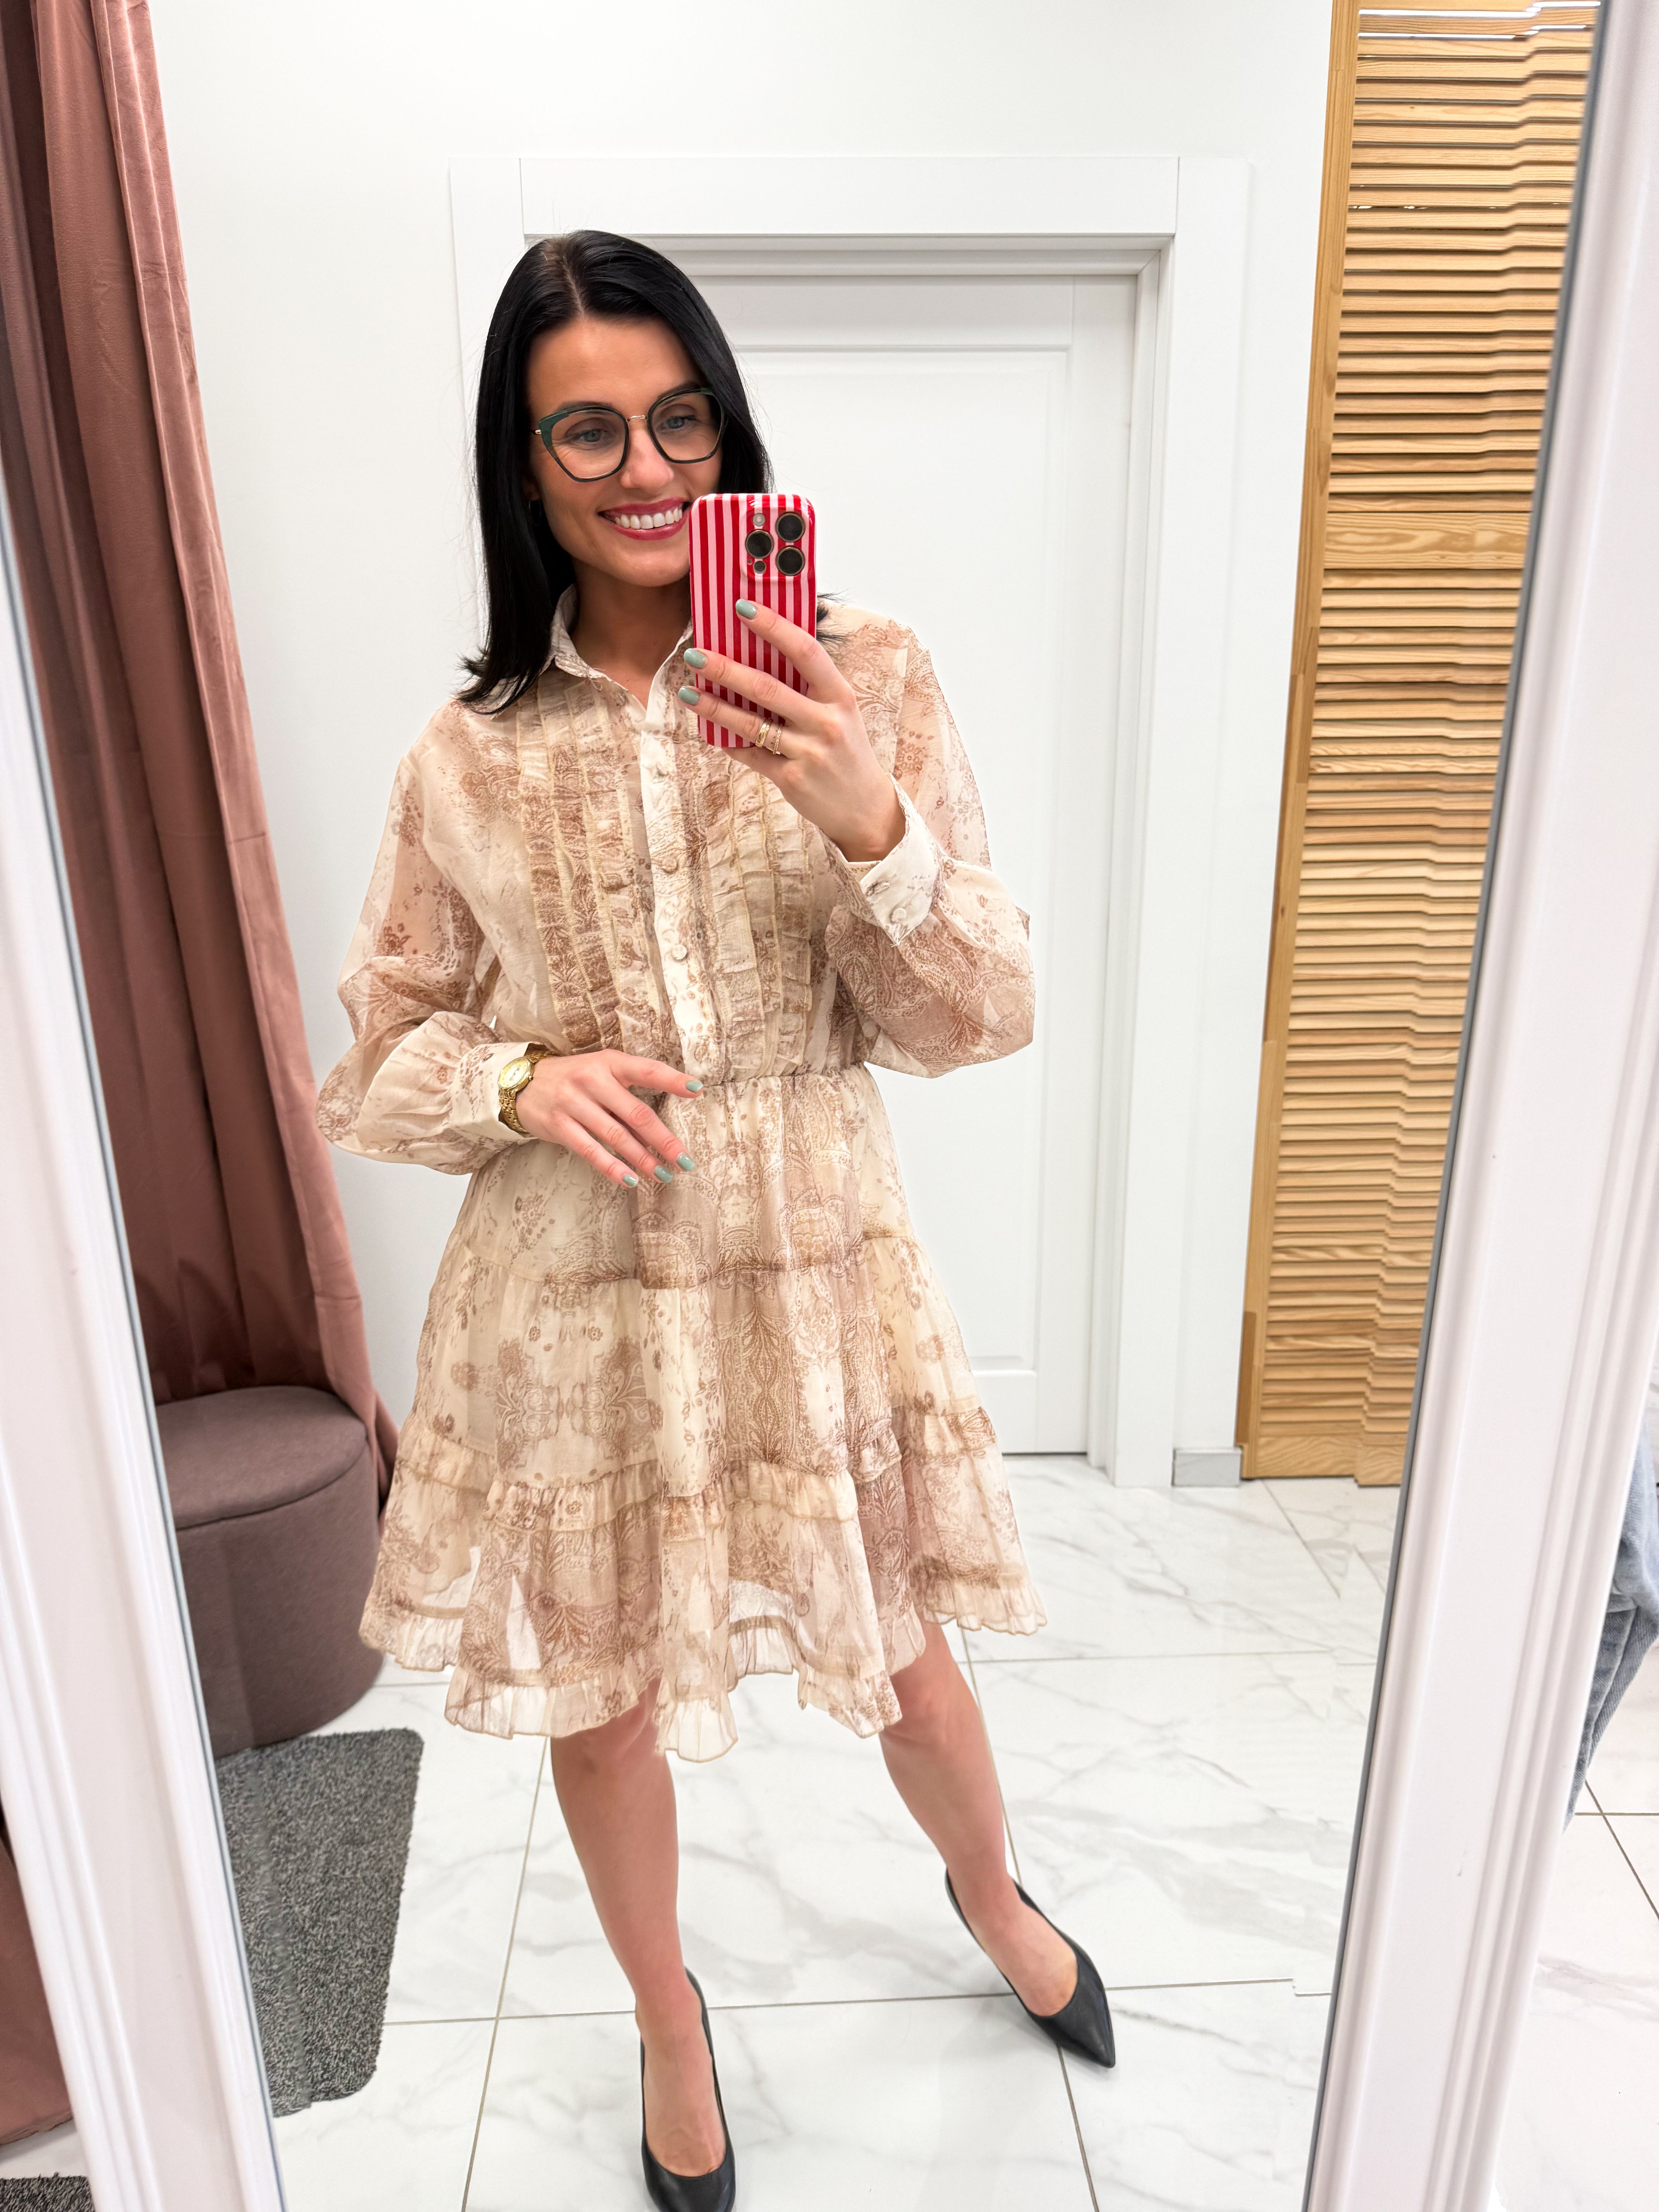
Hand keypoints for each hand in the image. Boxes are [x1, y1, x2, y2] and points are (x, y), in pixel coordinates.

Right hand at [514, 1049, 700, 1188]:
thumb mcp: (601, 1071)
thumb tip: (666, 1119)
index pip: (646, 1069)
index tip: (697, 1090)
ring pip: (616, 1136)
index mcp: (609, 1062)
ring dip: (642, 1159)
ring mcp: (573, 1103)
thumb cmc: (574, 1080)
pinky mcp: (559, 1125)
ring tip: (663, 1174)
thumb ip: (629, 1089)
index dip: (672, 1080)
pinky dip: (611, 1167)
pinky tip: (630, 1179)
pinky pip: (590, 1150)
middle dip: (664, 1139)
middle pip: (636, 1113)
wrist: (521, 1084)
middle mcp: (592, 1080)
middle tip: (685, 1160)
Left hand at [679, 604, 905, 862]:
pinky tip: (710, 731)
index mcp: (839, 696)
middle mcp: (825, 722)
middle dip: (725, 669)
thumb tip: (760, 656)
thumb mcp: (840, 712)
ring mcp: (808, 752)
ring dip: (714, 706)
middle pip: (767, 688)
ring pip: (751, 723)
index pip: (805, 651)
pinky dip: (728, 741)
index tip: (742, 608)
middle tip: (695, 653)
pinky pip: (750, 755)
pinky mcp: (791, 779)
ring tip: (688, 691)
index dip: (773, 626)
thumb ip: (809, 687)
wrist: (865, 808)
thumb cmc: (846, 751)